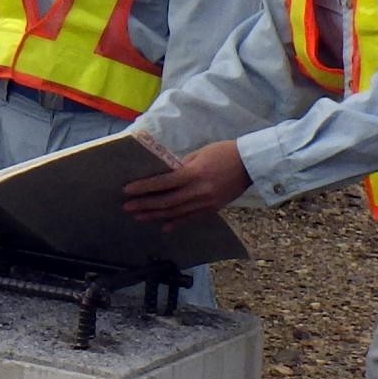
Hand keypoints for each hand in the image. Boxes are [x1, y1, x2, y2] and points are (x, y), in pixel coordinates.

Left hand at [122, 140, 251, 229]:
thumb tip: (166, 176)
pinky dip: (176, 223)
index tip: (127, 190)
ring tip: (139, 217)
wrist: (249, 164)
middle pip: (166, 201)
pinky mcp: (212, 209)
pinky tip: (163, 226)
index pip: (163, 183)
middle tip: (127, 207)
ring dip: (155, 216)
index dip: (144, 188)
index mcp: (194, 174)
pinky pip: (190, 218)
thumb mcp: (200, 153)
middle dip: (145, 205)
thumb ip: (182, 166)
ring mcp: (205, 203)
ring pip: (175, 213)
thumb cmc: (224, 152)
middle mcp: (198, 191)